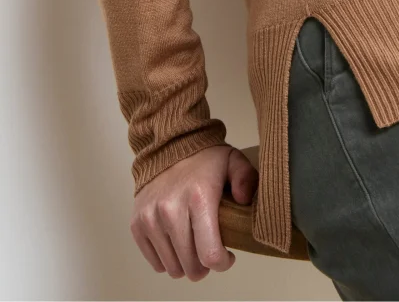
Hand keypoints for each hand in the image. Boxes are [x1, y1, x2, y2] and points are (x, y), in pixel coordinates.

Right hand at [130, 143, 258, 279]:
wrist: (167, 145)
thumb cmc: (204, 158)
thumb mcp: (233, 160)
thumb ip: (246, 178)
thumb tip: (245, 200)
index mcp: (199, 198)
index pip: (209, 254)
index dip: (222, 263)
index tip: (228, 256)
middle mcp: (171, 210)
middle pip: (190, 266)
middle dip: (205, 266)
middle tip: (210, 252)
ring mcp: (151, 219)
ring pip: (172, 268)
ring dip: (186, 264)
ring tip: (195, 247)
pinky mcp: (137, 224)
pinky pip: (154, 261)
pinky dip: (168, 259)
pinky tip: (178, 243)